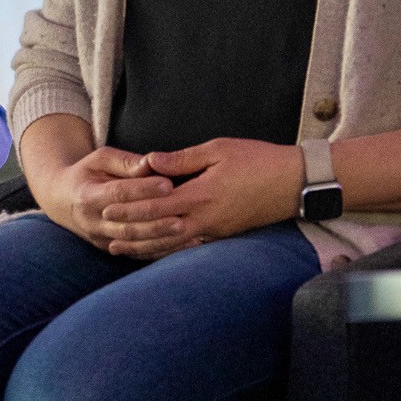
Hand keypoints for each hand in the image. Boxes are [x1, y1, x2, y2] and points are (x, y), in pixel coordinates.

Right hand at [33, 146, 181, 254]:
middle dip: (155, 219)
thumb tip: (151, 164)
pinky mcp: (109, 249)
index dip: (142, 190)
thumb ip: (125, 161)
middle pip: (126, 223)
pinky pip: (136, 253)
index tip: (168, 184)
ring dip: (159, 238)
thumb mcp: (100, 158)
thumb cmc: (87, 173)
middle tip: (181, 212)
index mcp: (87, 195)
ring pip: (132, 242)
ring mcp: (99, 239)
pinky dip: (159, 250)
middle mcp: (91, 221)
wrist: (63, 200)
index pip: (117, 194)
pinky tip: (181, 245)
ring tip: (184, 229)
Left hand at [98, 139, 303, 257]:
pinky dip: (167, 250)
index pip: (156, 206)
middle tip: (105, 232)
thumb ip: (182, 159)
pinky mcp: (222, 235)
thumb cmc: (258, 160)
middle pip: (159, 231)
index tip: (107, 208)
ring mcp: (214, 231)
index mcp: (201, 196)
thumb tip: (150, 162)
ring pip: (172, 244)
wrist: (296, 184)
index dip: (130, 209)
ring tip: (120, 249)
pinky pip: (188, 246)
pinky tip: (153, 251)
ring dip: (145, 248)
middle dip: (131, 232)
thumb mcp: (219, 150)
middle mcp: (205, 219)